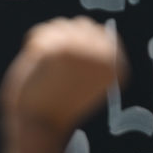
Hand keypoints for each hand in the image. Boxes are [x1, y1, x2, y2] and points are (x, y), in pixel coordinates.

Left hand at [0, 17, 125, 134]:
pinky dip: (33, 46)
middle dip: (64, 40)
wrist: (40, 126)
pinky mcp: (58, 50)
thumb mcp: (88, 81)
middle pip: (81, 25)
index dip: (80, 45)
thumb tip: (92, 28)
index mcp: (119, 66)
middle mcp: (106, 56)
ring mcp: (83, 51)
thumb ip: (93, 55)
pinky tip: (35, 67)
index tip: (69, 67)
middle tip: (55, 70)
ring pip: (60, 25)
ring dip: (48, 42)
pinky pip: (41, 33)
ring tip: (46, 70)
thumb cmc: (61, 107)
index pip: (100, 32)